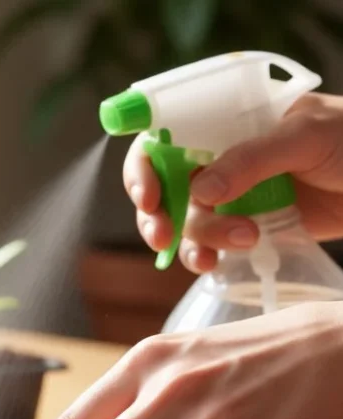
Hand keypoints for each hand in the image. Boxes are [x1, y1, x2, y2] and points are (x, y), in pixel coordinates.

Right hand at [126, 93, 342, 272]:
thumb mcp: (304, 135)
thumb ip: (252, 158)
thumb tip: (200, 191)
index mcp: (223, 124)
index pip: (163, 138)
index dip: (143, 168)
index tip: (149, 197)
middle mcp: (218, 159)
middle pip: (164, 187)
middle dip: (159, 214)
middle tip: (164, 236)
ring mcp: (231, 196)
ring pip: (186, 222)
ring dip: (197, 238)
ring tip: (241, 240)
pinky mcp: (246, 227)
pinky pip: (209, 246)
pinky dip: (206, 257)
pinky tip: (219, 263)